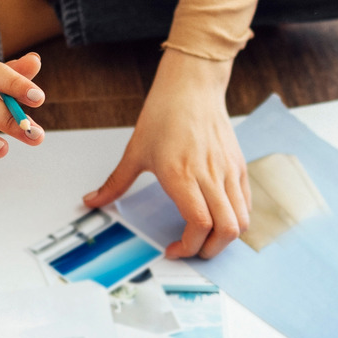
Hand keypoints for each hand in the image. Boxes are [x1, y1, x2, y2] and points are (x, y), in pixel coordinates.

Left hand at [82, 50, 250, 258]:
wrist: (191, 86)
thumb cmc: (164, 114)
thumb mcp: (135, 151)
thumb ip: (115, 183)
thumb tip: (92, 201)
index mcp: (182, 174)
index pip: (199, 224)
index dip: (189, 246)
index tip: (173, 249)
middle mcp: (209, 175)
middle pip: (226, 229)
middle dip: (209, 250)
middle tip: (191, 249)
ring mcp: (228, 171)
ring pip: (241, 220)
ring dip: (224, 238)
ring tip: (205, 237)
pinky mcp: (238, 165)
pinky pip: (245, 203)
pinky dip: (235, 219)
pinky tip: (217, 216)